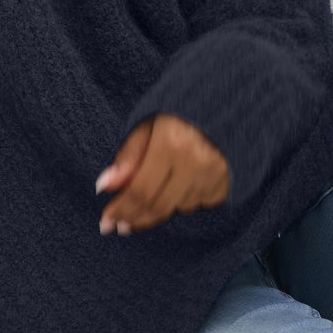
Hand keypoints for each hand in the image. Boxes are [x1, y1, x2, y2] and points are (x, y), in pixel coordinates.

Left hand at [96, 113, 229, 234]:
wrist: (225, 107)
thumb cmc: (180, 114)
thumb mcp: (148, 125)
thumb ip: (128, 156)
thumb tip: (104, 186)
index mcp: (171, 143)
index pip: (140, 190)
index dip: (121, 209)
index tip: (106, 221)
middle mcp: (195, 162)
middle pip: (158, 207)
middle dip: (135, 219)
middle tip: (120, 225)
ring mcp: (214, 175)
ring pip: (179, 207)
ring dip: (162, 203)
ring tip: (157, 186)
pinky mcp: (228, 183)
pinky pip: (200, 203)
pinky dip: (186, 198)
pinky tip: (182, 182)